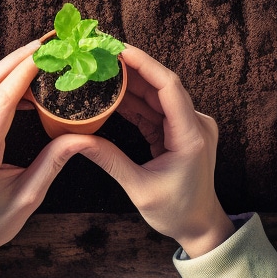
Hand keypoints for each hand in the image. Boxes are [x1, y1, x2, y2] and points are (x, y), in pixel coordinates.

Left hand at [0, 40, 87, 275]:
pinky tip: (15, 82)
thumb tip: (84, 135)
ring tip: (33, 58)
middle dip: (15, 60)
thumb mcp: (31, 195)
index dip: (23, 72)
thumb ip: (54, 160)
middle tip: (42, 44)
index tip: (43, 53)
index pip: (1, 101)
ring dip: (3, 69)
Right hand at [77, 45, 234, 257]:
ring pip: (157, 96)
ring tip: (102, 70)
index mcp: (190, 135)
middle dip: (132, 69)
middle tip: (102, 55)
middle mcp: (195, 124)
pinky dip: (134, 102)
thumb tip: (76, 140)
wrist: (200, 227)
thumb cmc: (176, 212)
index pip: (168, 87)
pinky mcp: (181, 130)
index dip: (145, 64)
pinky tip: (112, 95)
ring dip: (131, 84)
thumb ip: (109, 159)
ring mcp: (190, 126)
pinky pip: (155, 109)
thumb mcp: (139, 188)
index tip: (120, 50)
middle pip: (161, 86)